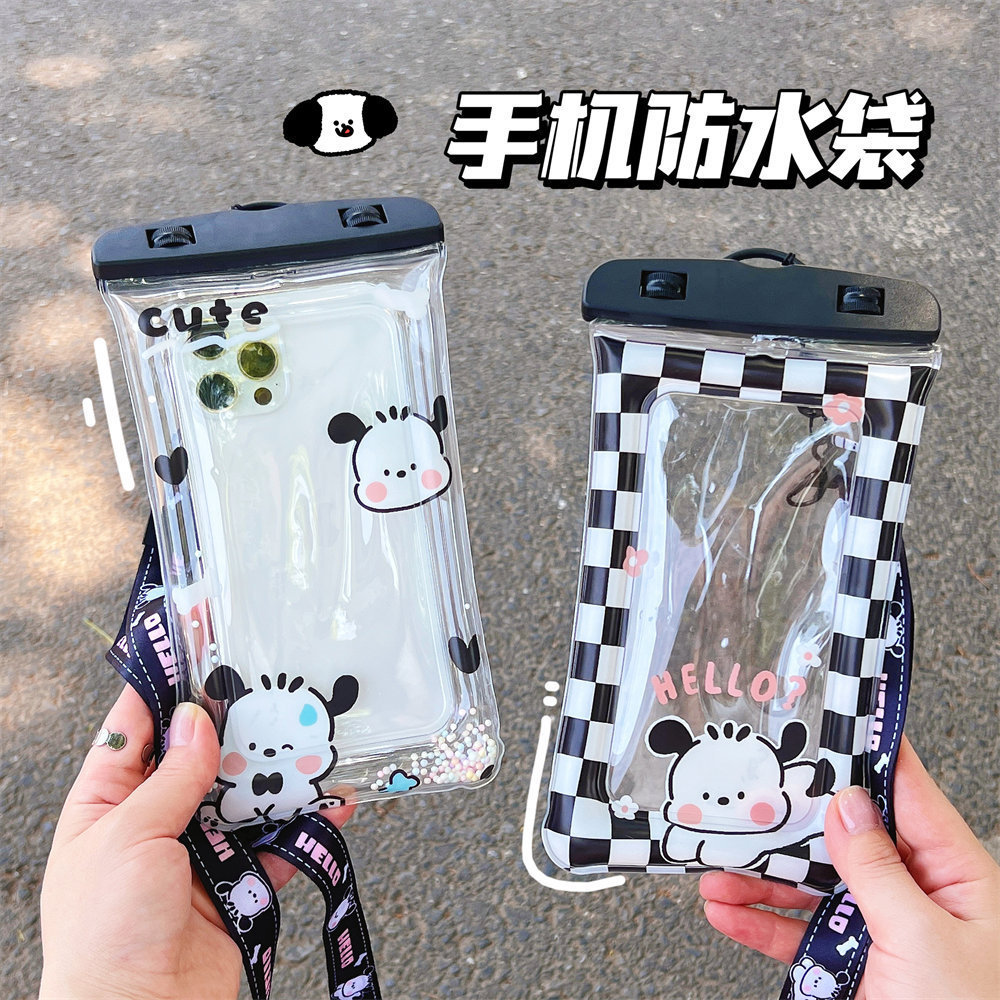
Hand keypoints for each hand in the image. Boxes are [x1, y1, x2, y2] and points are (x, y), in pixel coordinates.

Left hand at [39, 685, 355, 999]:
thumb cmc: (106, 932)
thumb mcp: (129, 837)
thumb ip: (172, 778)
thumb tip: (197, 719)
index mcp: (106, 804)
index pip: (134, 728)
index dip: (162, 682)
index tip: (193, 638)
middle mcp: (151, 823)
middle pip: (198, 757)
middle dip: (234, 726)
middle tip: (269, 686)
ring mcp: (196, 853)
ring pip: (243, 796)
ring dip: (275, 774)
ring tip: (310, 741)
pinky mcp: (236, 884)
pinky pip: (277, 844)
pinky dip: (305, 826)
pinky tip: (333, 805)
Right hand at [699, 737, 999, 999]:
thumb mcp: (924, 939)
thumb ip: (879, 870)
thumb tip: (848, 805)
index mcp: (956, 876)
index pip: (907, 794)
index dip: (867, 752)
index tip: (826, 720)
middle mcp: (919, 896)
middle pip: (843, 838)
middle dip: (790, 823)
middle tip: (747, 798)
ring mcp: (884, 932)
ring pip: (813, 887)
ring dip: (761, 880)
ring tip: (719, 869)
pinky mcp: (855, 966)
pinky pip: (800, 934)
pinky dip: (761, 923)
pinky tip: (729, 911)